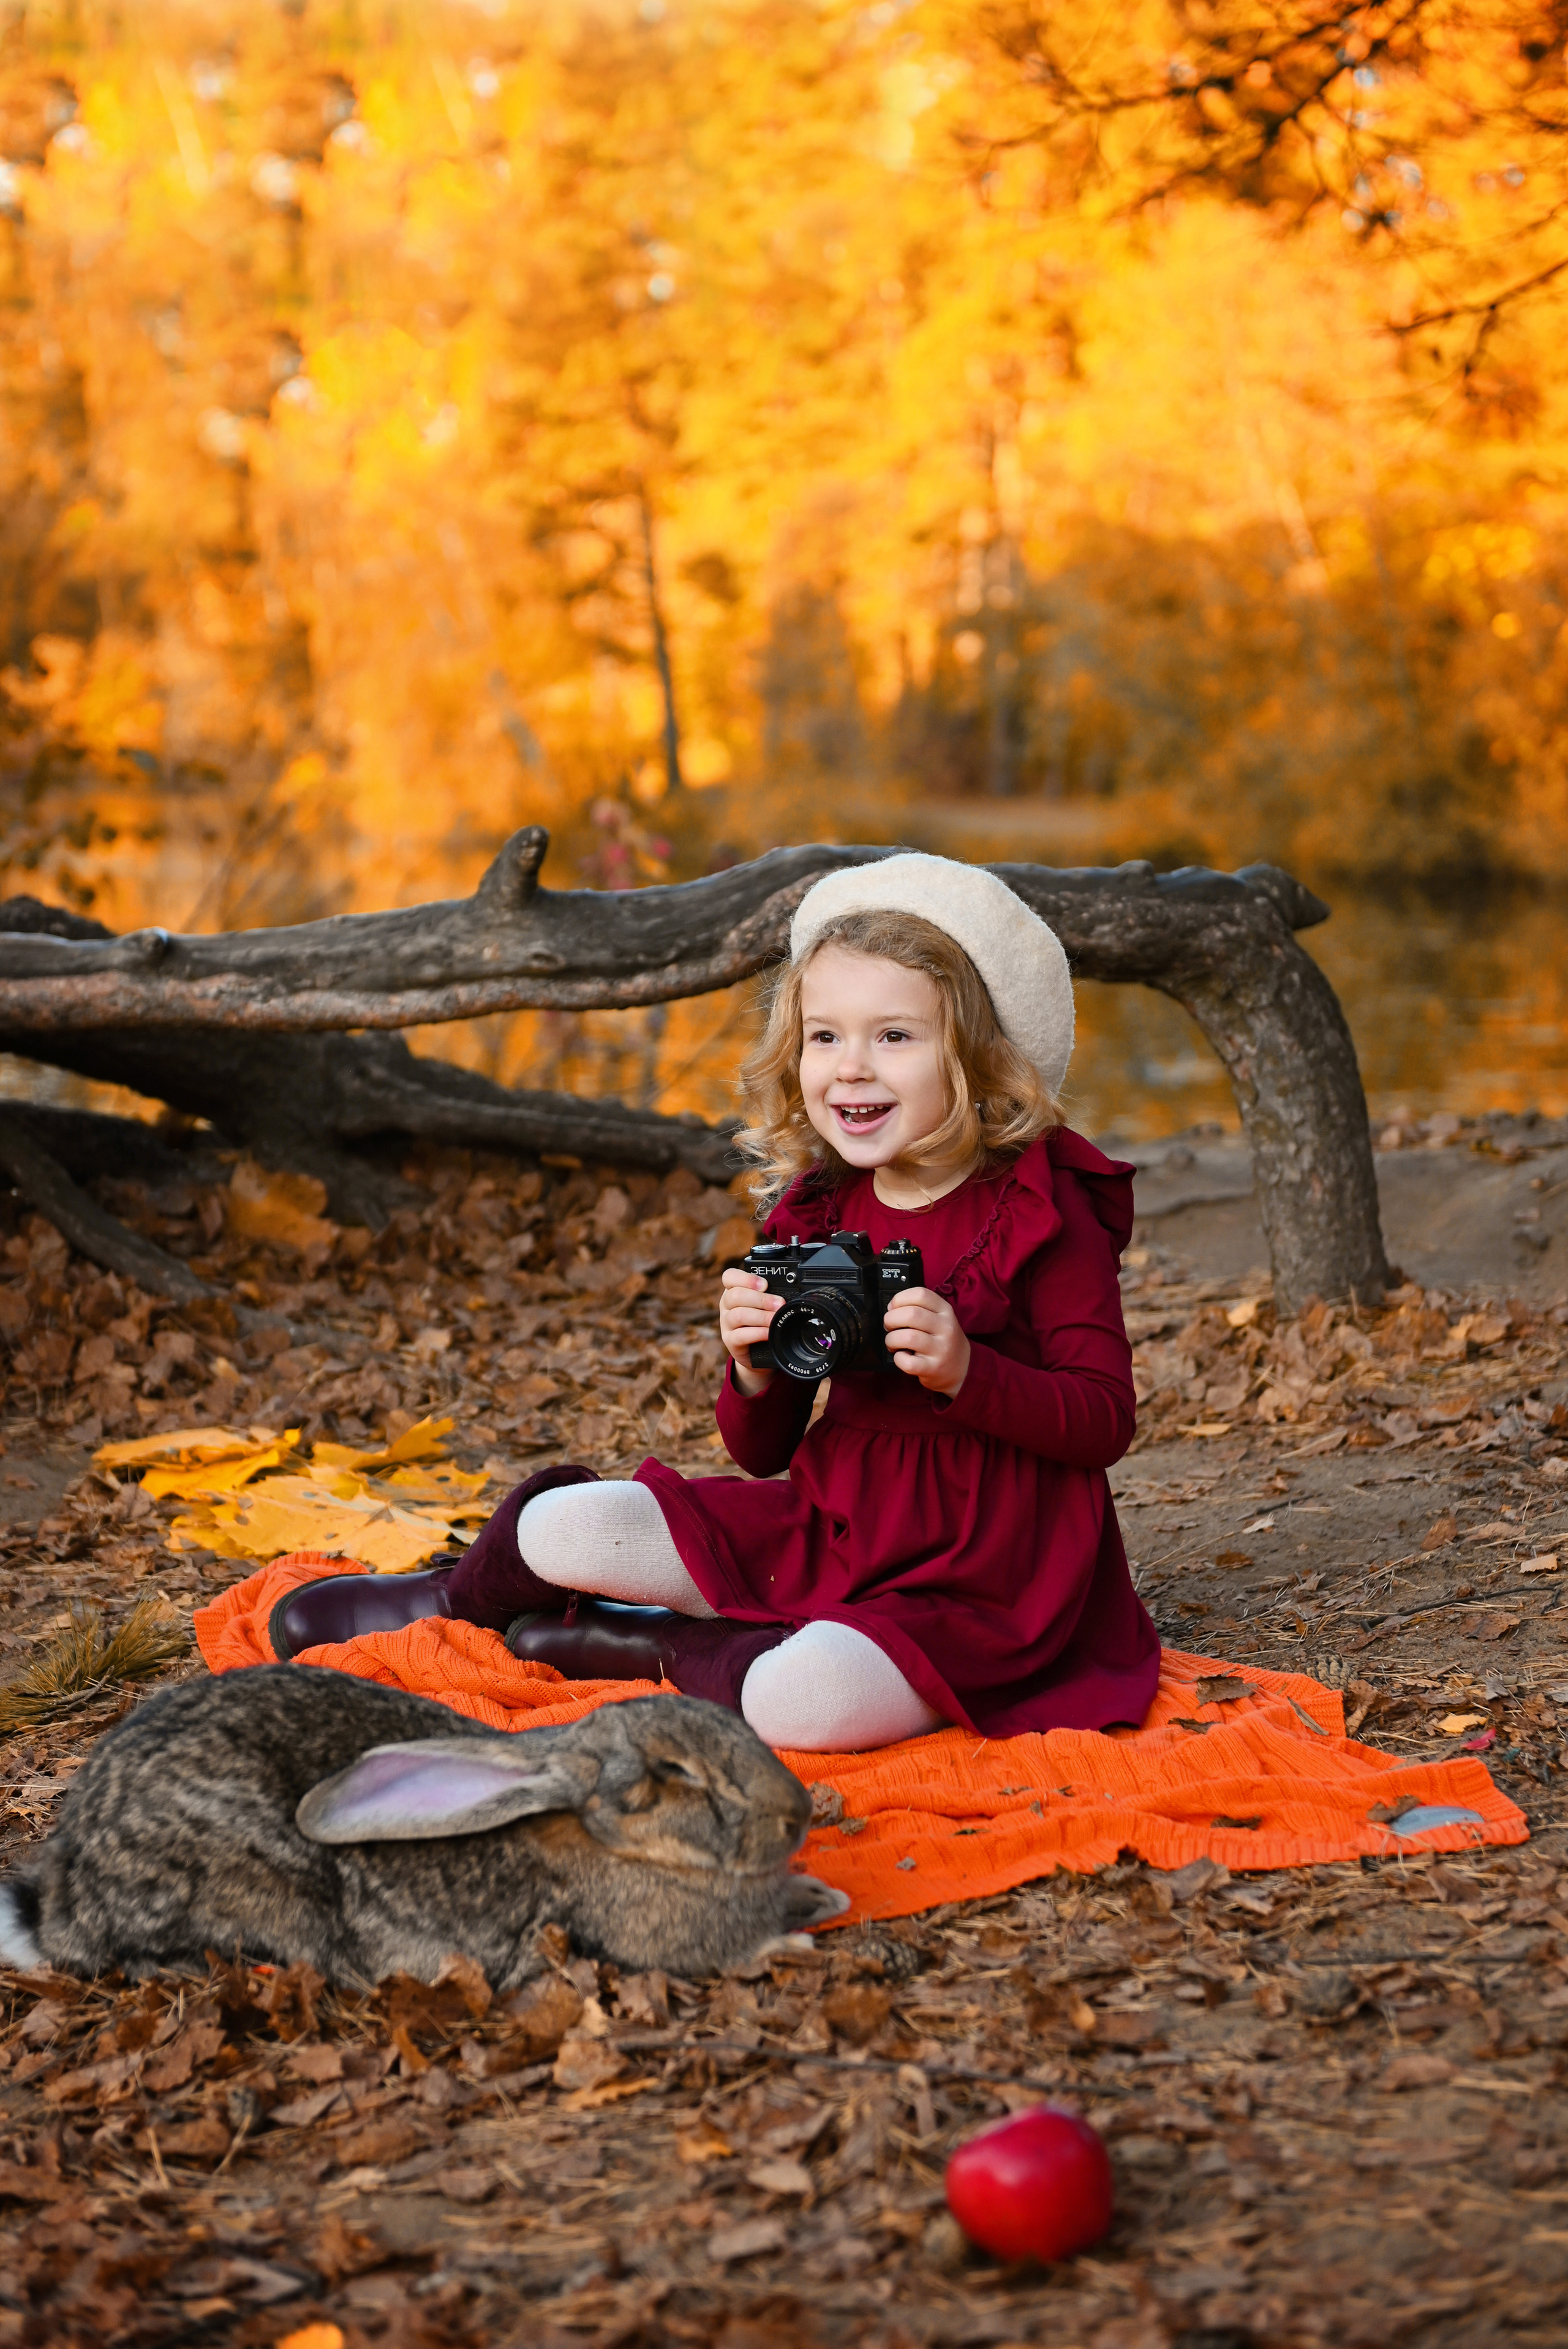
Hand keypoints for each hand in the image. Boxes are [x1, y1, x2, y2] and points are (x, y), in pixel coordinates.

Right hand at [719, 1267, 781, 1395]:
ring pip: (738, 1315)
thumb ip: (769, 1294)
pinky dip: (757, 1333)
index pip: (730, 1277)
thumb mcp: (762, 1304)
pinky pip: (740, 1335)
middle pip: (736, 1296)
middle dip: (761, 1299)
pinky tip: (768, 1332)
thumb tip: (788, 1292)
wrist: (754, 1350)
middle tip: (779, 1304)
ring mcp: (726, 1323)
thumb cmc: (759, 1321)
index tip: (765, 1285)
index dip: (746, 1278)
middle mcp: (726, 1304)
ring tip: (775, 1318)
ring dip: (761, 1316)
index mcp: (733, 1290)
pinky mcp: (729, 1340)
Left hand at [884, 1286, 970, 1396]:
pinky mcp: (934, 1368)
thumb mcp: (939, 1318)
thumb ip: (919, 1308)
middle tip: (889, 1327)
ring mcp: (941, 1349)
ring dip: (891, 1340)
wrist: (963, 1368)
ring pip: (908, 1337)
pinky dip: (898, 1359)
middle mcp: (946, 1327)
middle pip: (911, 1314)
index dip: (899, 1299)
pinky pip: (908, 1362)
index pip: (920, 1294)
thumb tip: (891, 1308)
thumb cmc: (942, 1340)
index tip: (893, 1308)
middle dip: (890, 1320)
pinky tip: (902, 1356)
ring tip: (893, 1343)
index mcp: (945, 1310)